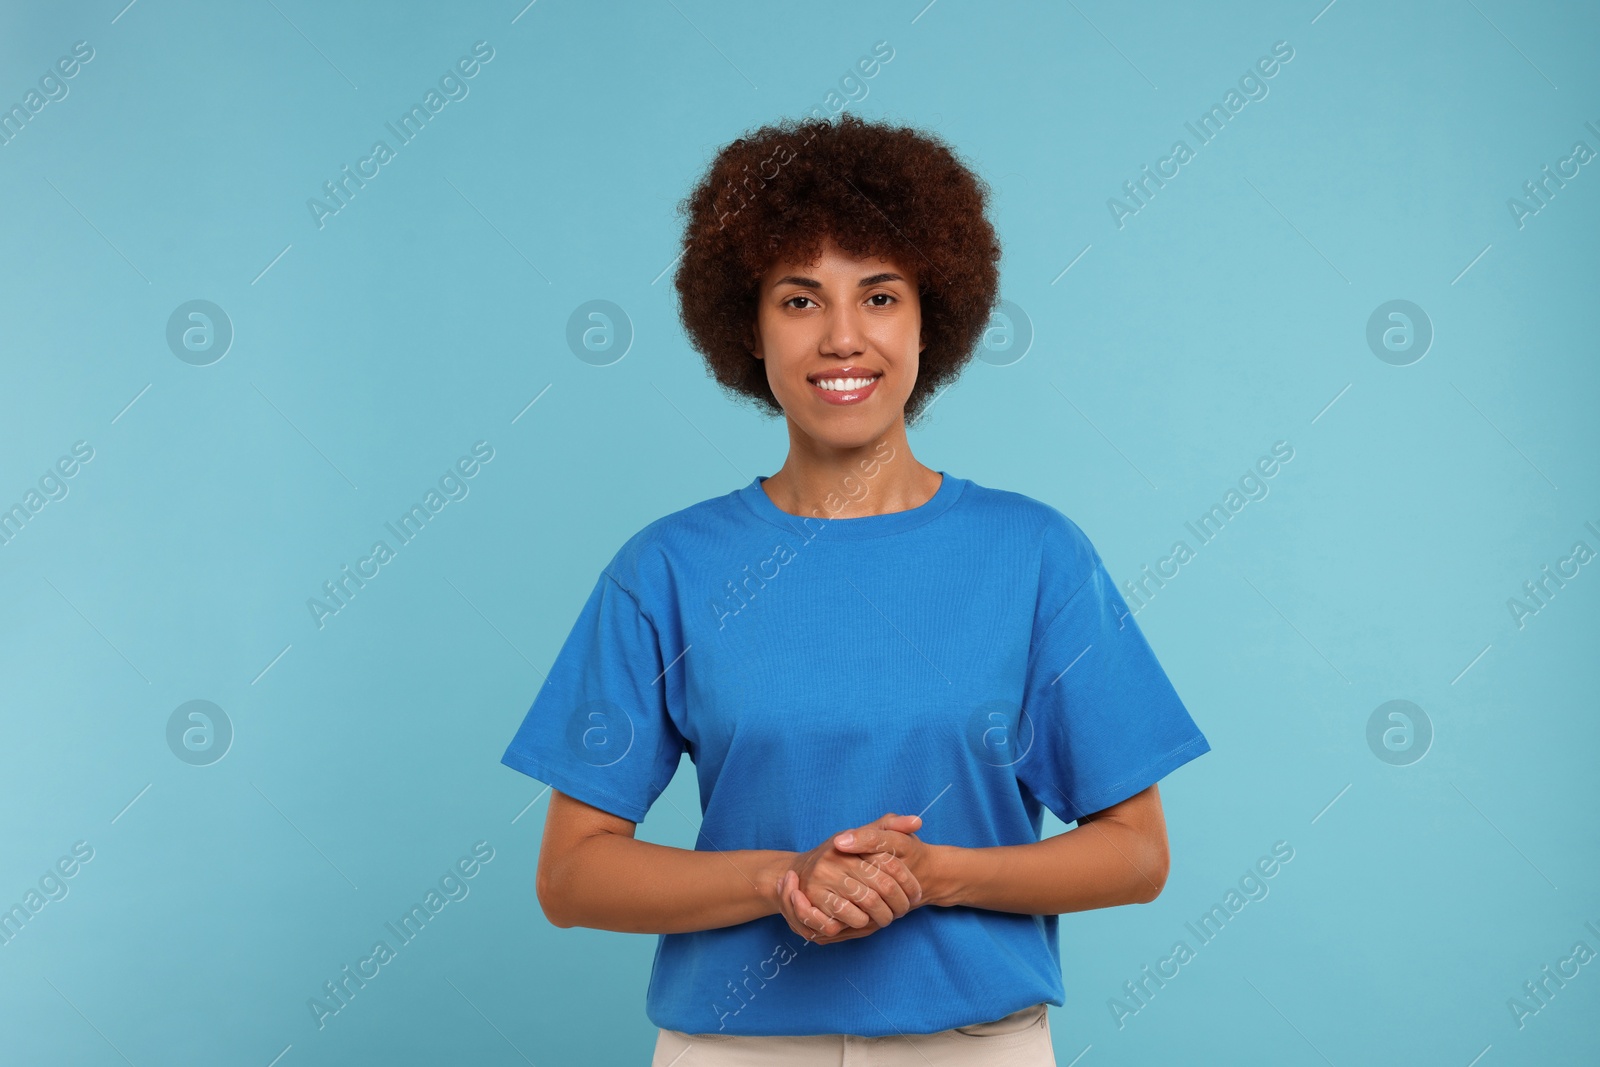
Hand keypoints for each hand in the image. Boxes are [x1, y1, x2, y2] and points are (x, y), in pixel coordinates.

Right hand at [777, 813, 924, 944]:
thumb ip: (890, 826)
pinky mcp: (814, 898)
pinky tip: (865, 921)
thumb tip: (917, 821)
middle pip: (883, 886)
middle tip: (903, 911)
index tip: (916, 895)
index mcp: (852, 841)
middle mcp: (837, 858)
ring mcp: (824, 877)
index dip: (908, 882)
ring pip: (869, 903)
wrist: (800, 874)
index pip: (891, 863)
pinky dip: (862, 922)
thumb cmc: (841, 856)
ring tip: (887, 918)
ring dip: (883, 916)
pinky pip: (848, 916)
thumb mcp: (863, 836)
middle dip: (899, 903)